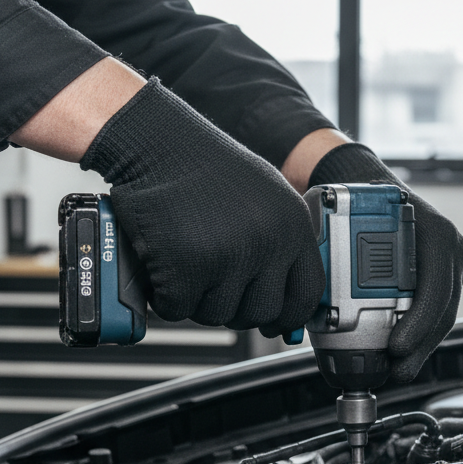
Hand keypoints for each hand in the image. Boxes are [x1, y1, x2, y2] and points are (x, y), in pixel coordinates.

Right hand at [80, 78, 324, 334]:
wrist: (158, 142)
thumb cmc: (206, 169)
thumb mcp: (265, 200)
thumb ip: (280, 247)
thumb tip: (286, 306)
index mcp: (292, 226)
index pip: (304, 296)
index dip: (285, 315)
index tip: (272, 320)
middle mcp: (266, 243)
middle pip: (259, 314)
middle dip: (234, 307)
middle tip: (213, 282)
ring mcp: (227, 256)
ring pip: (216, 315)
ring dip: (196, 298)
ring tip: (187, 260)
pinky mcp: (185, 266)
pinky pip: (178, 309)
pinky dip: (165, 295)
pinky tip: (164, 263)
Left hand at [308, 143, 462, 382]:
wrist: (363, 180)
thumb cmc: (355, 200)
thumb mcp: (344, 221)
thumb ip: (330, 258)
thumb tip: (302, 308)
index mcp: (430, 230)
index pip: (434, 285)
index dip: (418, 322)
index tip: (396, 346)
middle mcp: (448, 244)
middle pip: (443, 308)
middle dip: (419, 345)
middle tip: (397, 369)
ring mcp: (450, 260)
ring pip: (443, 314)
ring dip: (421, 346)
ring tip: (399, 369)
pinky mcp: (444, 274)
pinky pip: (437, 309)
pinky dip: (421, 333)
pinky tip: (404, 353)